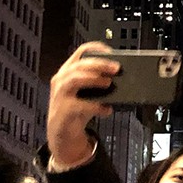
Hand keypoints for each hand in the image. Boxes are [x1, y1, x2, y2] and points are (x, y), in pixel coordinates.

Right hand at [47, 43, 121, 167]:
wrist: (63, 133)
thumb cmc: (77, 108)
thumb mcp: (88, 93)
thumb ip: (100, 83)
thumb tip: (121, 77)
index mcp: (68, 71)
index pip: (80, 52)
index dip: (96, 49)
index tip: (111, 52)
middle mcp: (62, 80)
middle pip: (79, 65)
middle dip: (99, 64)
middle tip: (116, 68)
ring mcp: (60, 94)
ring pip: (75, 79)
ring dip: (94, 79)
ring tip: (109, 83)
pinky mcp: (63, 110)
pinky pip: (79, 105)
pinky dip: (95, 106)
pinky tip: (107, 109)